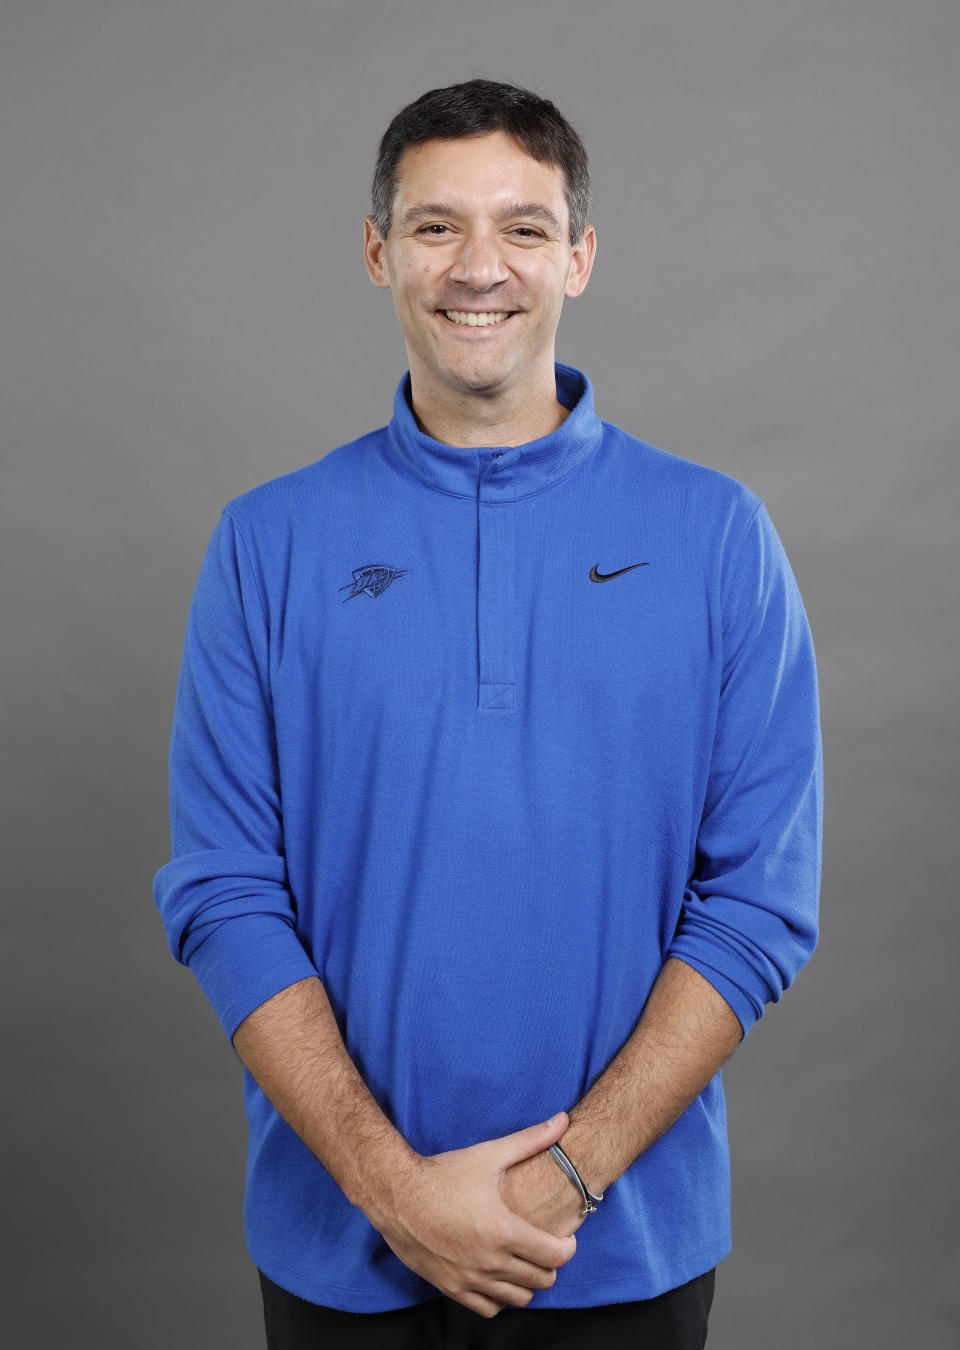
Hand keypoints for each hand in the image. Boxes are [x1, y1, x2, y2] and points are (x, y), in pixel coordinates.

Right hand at [368, 1113, 577, 1318]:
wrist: (398, 1194)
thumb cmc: (445, 1173)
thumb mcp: (490, 1154)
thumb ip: (531, 1139)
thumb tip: (562, 1120)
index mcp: (504, 1232)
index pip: (556, 1256)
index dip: (568, 1247)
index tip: (565, 1236)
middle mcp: (490, 1262)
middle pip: (542, 1280)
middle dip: (551, 1264)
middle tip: (545, 1246)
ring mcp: (470, 1279)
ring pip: (518, 1299)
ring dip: (528, 1283)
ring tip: (524, 1261)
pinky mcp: (451, 1287)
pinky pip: (488, 1308)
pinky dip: (500, 1297)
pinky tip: (499, 1277)